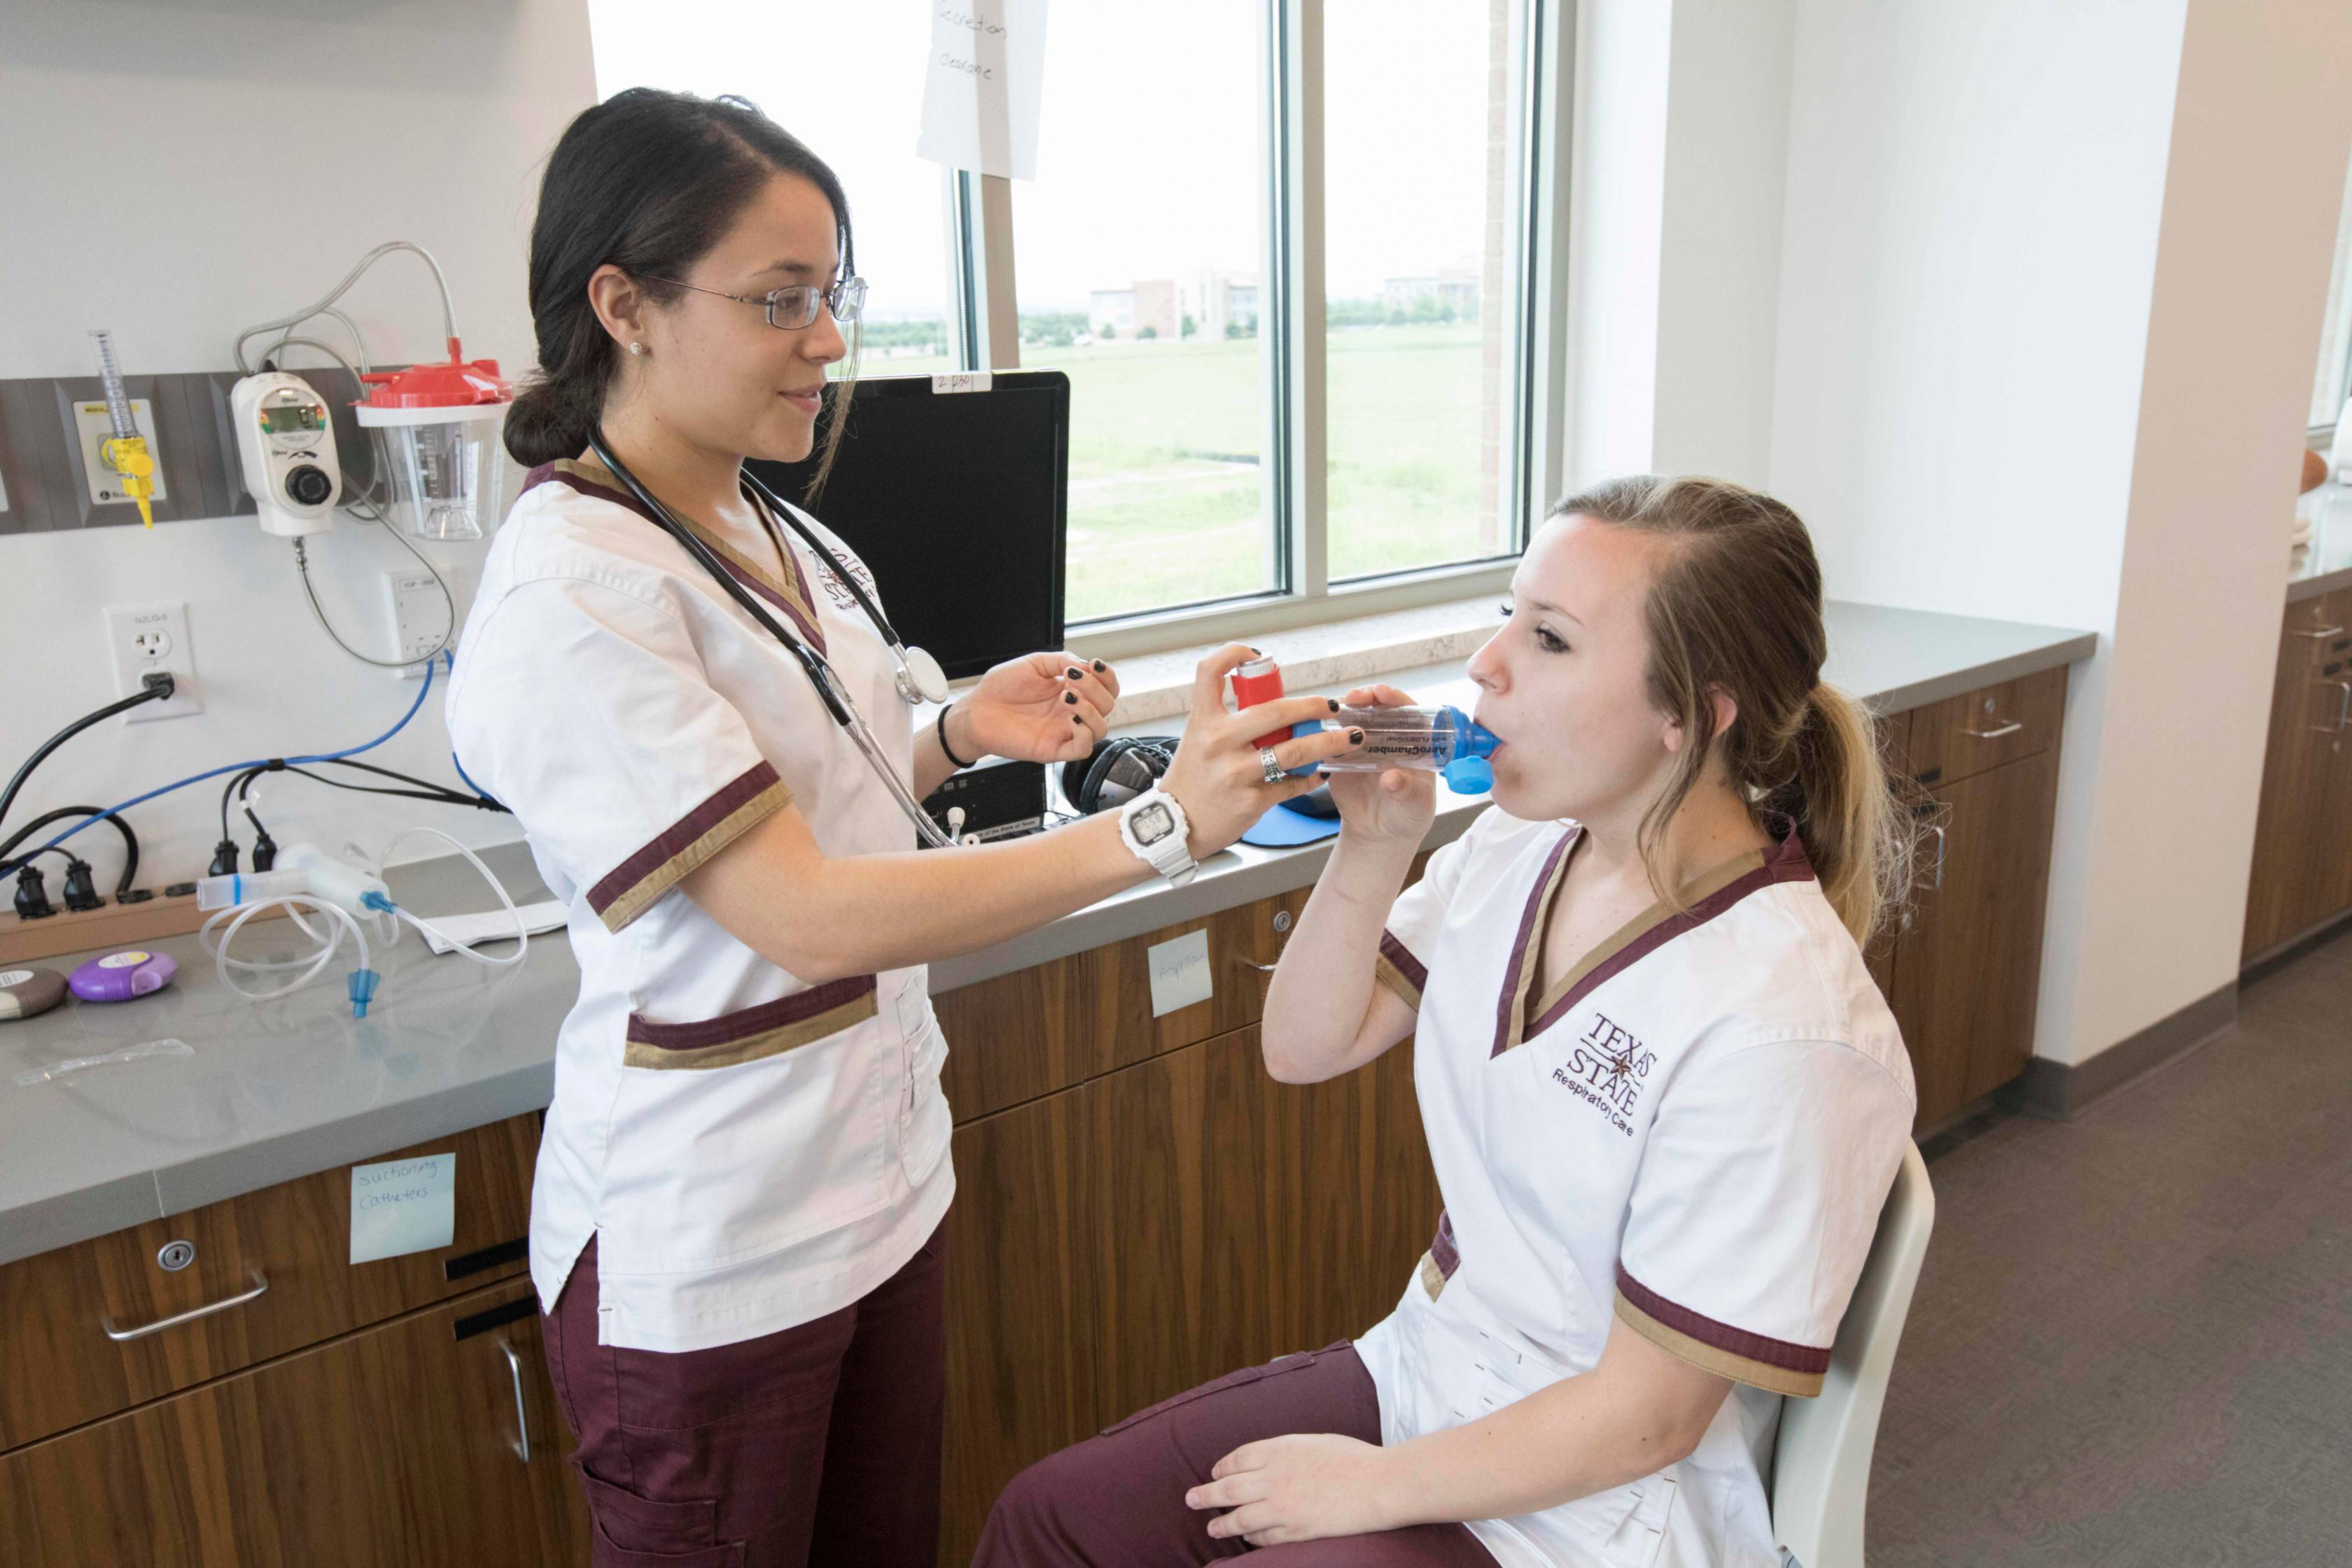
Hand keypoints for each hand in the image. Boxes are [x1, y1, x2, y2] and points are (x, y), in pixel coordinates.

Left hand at [950, 652, 1120, 766]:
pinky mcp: (1053, 749)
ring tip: (1067, 697)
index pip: (1106, 687)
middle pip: (1107, 705)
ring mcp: (1064, 731)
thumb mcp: (1034, 663)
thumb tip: (1085, 666)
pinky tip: (1069, 719)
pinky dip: (1083, 734)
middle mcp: (1071, 712)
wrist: (977, 709)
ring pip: (1100, 729)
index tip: (1094, 665)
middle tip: (1071, 679)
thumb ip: (1062, 660)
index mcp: (1071, 690)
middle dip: (1096, 688)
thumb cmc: (1002, 687)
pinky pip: (1082, 750)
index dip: (1107, 676)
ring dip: (1091, 710)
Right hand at [1157, 646, 1363, 857]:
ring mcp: (1236, 773)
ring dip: (1328, 743)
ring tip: (1348, 739)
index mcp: (1202, 721)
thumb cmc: (1191, 779)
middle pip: (1275, 711)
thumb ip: (1225, 718)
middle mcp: (1218, 742)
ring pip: (1294, 751)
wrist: (1175, 825)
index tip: (1258, 656)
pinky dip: (1311, 777)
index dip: (1233, 653)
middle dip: (1312, 706)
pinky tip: (1320, 773)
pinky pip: (1292, 784)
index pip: (1210, 671)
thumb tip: (1268, 702)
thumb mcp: (1196, 738)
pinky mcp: (1251, 801)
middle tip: (1330, 706)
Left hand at [1185, 1432, 1403, 1547]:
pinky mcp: (1295, 1530)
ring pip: (1240, 1518)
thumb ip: (1286, 1451)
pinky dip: (1251, 1538)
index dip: (1221, 1467)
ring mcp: (1283, 1506)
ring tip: (1211, 1527)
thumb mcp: (1313, 1441)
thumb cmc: (1353, 1458)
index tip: (1214, 1473)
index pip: (1237, 1459)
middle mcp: (1274, 1477)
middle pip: (1228, 1488)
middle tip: (1191, 1499)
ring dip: (1222, 1524)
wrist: (1378, 1484)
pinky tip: (1246, 1539)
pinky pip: (1264, 1537)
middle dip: (1206, 1495)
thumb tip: (1268, 1461)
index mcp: (1279, 1449)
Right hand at [1325, 684, 1436, 846]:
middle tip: (1356, 696)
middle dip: (1366, 697)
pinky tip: (1317, 729)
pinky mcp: (1340, 759)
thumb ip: (1406, 790)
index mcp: (1412, 742)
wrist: (1379, 836)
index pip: (1407, 711)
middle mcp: (1387, 738)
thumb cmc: (1408, 816)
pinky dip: (1323, 733)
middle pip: (1377, 708)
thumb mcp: (1416, 804)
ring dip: (1343, 711)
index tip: (1382, 693)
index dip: (1395, 698)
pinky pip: (1331, 742)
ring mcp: (1362, 747)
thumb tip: (1391, 779)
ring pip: (1352, 720)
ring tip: (1335, 709)